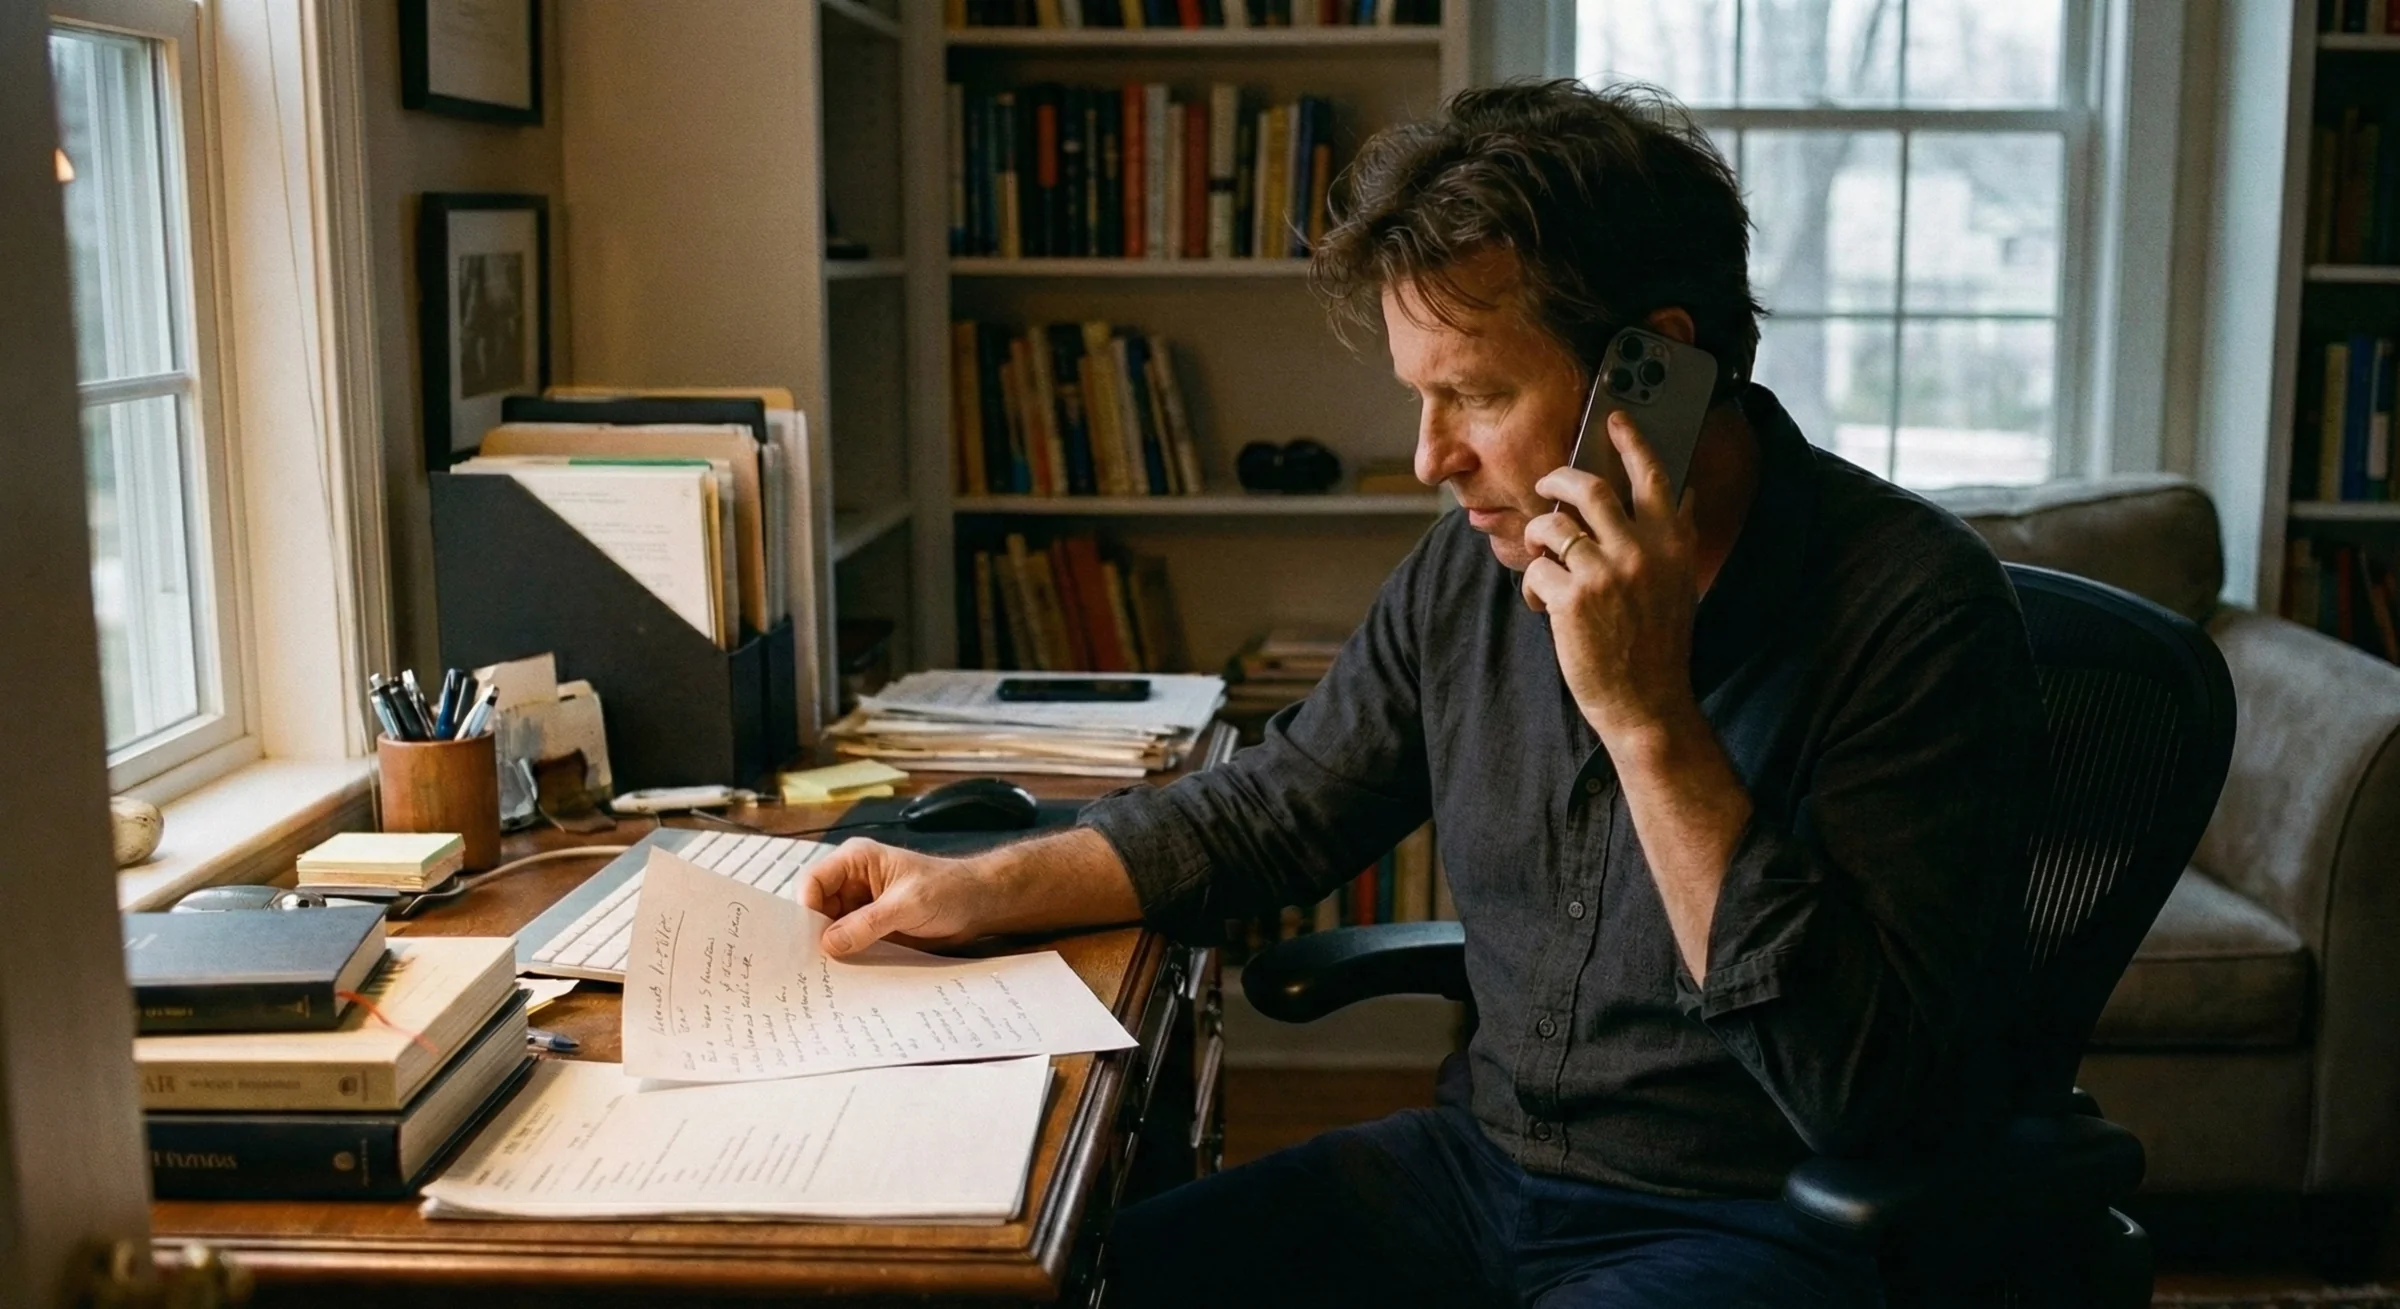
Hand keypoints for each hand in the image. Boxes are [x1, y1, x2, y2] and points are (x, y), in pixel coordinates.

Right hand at [799, 838, 1010, 956]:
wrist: (977, 904)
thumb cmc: (948, 889)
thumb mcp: (908, 905)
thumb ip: (868, 923)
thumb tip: (829, 943)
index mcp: (856, 860)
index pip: (813, 882)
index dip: (806, 910)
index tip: (809, 940)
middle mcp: (852, 882)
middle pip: (817, 908)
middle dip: (816, 934)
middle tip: (813, 965)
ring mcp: (860, 905)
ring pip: (830, 929)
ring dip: (832, 949)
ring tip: (828, 974)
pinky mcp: (870, 926)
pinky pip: (849, 942)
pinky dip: (847, 956)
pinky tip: (847, 974)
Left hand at [1521, 409, 1703, 748]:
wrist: (1647, 702)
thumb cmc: (1658, 643)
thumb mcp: (1679, 582)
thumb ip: (1676, 535)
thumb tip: (1683, 491)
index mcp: (1672, 542)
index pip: (1654, 475)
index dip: (1631, 441)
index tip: (1615, 418)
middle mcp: (1642, 550)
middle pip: (1588, 487)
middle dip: (1557, 481)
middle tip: (1546, 487)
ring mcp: (1605, 572)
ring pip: (1552, 525)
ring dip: (1538, 537)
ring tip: (1542, 558)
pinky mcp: (1571, 598)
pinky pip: (1536, 569)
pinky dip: (1534, 586)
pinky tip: (1545, 606)